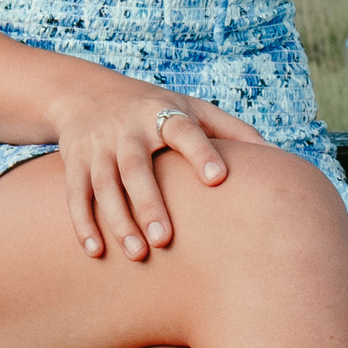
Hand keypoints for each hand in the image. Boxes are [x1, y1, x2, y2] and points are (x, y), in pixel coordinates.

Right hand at [50, 76, 267, 261]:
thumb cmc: (154, 108)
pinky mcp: (73, 161)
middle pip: (137, 168)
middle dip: (150, 204)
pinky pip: (76, 196)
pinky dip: (83, 224)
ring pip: (104, 186)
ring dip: (118, 221)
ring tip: (138, 255)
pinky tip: (96, 252)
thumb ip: (231, 130)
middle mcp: (127, 129)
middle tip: (165, 240)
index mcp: (163, 113)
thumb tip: (275, 157)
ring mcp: (97, 146)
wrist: (83, 92)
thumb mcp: (191, 108)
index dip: (201, 153)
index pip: (185, 132)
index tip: (218, 179)